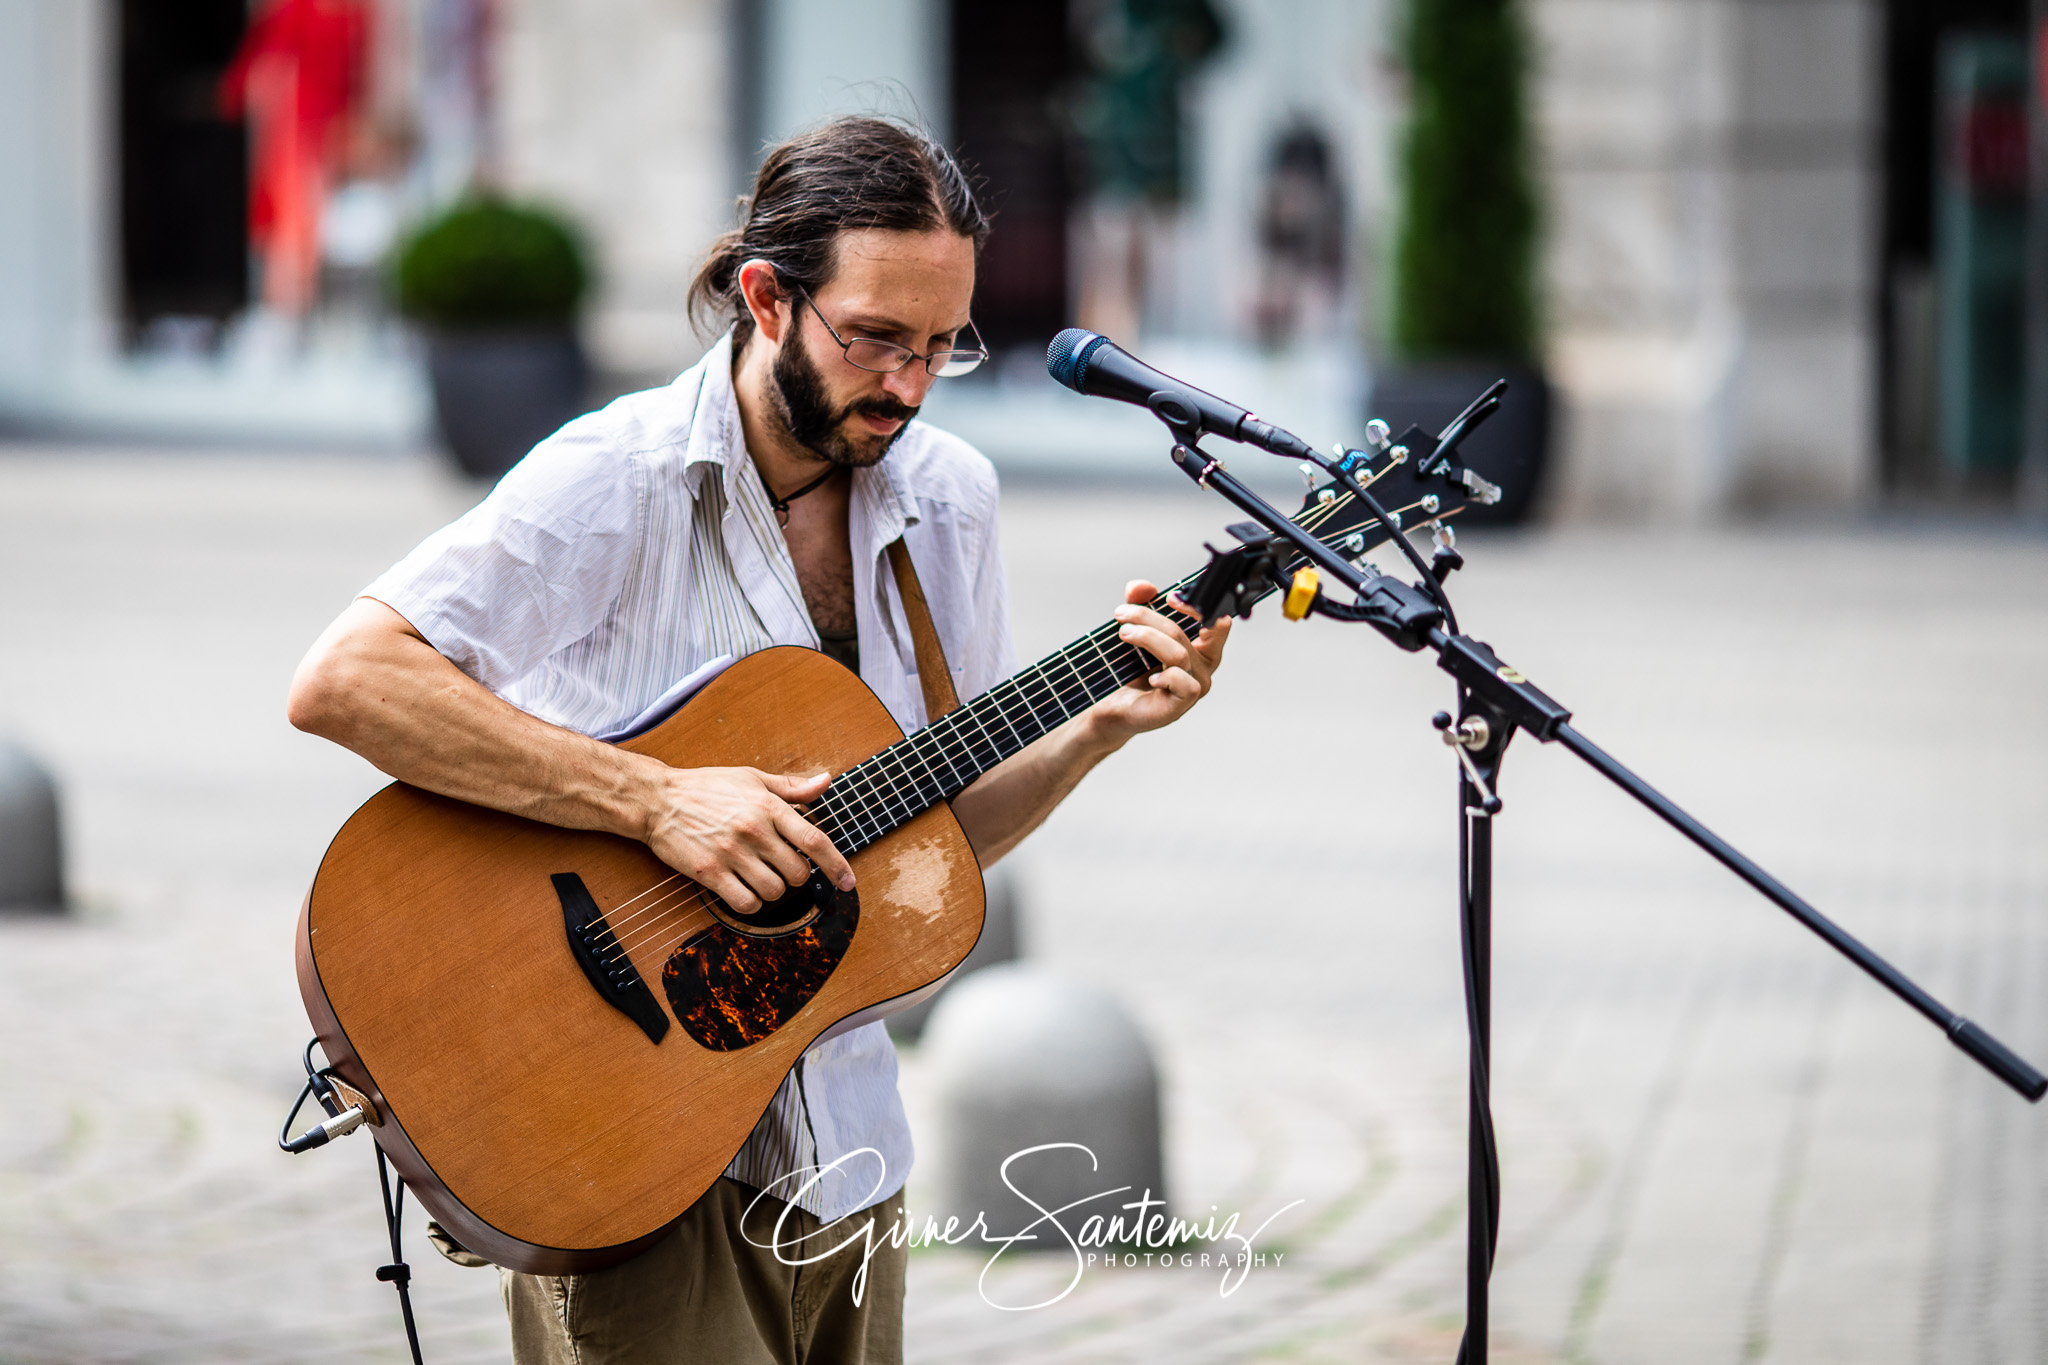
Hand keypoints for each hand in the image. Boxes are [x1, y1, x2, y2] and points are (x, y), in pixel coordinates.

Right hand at [639, 766, 853, 913]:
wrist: (657, 800)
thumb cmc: (706, 787)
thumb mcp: (751, 778)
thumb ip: (791, 786)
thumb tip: (826, 780)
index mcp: (768, 806)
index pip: (815, 840)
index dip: (837, 865)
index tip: (848, 882)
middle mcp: (754, 830)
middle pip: (797, 873)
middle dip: (795, 876)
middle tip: (780, 867)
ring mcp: (731, 853)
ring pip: (774, 891)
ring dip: (772, 890)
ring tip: (758, 875)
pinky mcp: (709, 873)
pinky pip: (746, 903)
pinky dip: (750, 902)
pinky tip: (742, 889)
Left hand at [1085, 580, 1229, 747]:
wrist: (1112, 706)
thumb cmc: (1130, 669)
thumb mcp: (1135, 627)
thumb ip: (1140, 603)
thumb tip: (1142, 587)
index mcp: (1202, 647)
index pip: (1216, 622)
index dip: (1196, 607)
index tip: (1169, 598)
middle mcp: (1203, 667)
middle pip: (1183, 632)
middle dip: (1148, 617)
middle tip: (1122, 614)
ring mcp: (1194, 688)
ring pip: (1179, 654)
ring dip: (1147, 638)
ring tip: (1123, 634)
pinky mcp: (1181, 707)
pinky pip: (1184, 684)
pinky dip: (1165, 676)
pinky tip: (1147, 676)